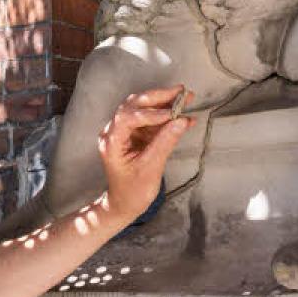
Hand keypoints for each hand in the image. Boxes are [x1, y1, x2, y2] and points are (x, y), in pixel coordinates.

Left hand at [97, 85, 195, 219]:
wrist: (124, 204)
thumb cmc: (132, 191)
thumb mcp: (150, 168)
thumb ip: (165, 142)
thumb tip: (181, 121)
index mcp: (111, 141)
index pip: (128, 117)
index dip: (151, 113)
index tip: (172, 113)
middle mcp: (114, 132)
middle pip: (134, 105)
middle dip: (158, 98)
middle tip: (181, 92)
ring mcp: (124, 132)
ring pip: (143, 109)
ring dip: (164, 103)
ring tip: (186, 98)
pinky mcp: (135, 135)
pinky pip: (150, 120)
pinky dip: (166, 117)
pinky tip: (184, 118)